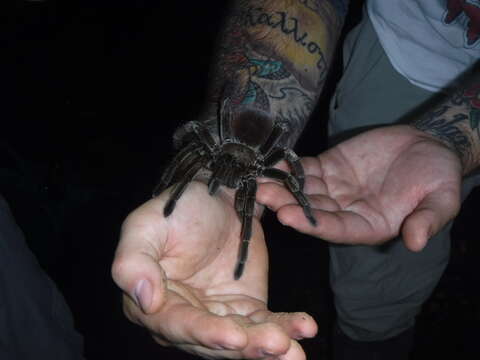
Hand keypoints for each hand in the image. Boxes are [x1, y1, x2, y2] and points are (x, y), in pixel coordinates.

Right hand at [111, 181, 316, 358]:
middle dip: (247, 346)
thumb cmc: (175, 209)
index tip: (233, 336)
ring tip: (294, 347)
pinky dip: (286, 327)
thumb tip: (145, 301)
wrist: (214, 194)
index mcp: (154, 304)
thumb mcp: (145, 226)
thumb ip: (132, 262)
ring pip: (245, 338)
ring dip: (270, 343)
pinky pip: (267, 323)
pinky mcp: (247, 308)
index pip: (178, 325)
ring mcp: (219, 316)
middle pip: (216, 340)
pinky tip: (305, 328)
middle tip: (277, 344)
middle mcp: (186, 319)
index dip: (205, 333)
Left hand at [257, 125, 462, 250]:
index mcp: (368, 226)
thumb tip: (416, 243)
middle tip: (261, 197)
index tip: (287, 217)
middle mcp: (345, 212)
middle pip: (310, 211)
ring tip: (257, 180)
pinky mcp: (328, 167)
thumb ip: (427, 220)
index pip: (335, 229)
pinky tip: (269, 164)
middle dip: (285, 204)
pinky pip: (304, 169)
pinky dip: (287, 167)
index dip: (311, 224)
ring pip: (302, 191)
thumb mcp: (441, 199)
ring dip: (279, 187)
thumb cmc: (438, 176)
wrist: (428, 145)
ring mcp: (334, 189)